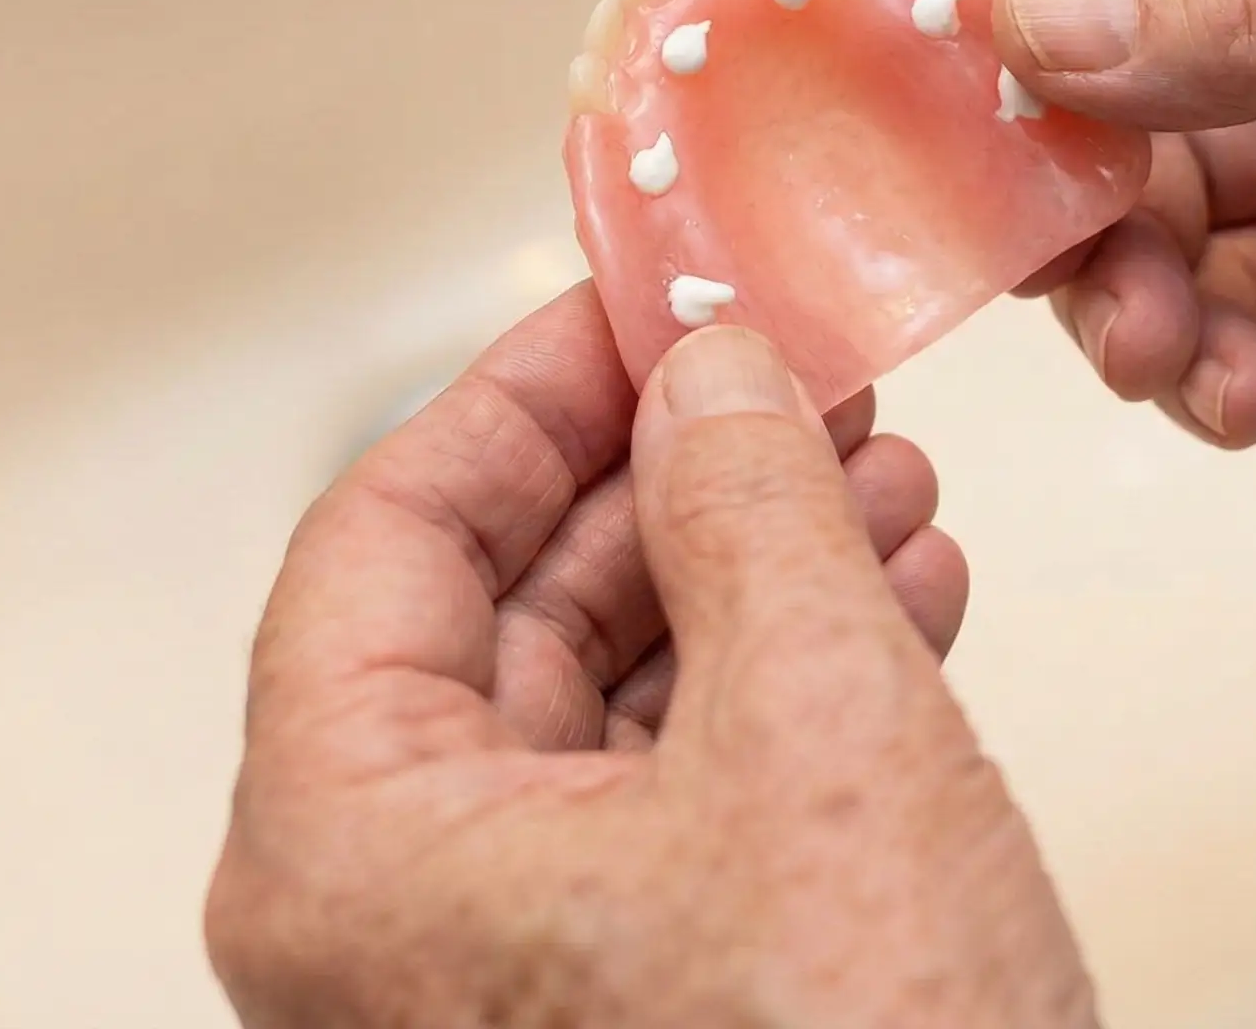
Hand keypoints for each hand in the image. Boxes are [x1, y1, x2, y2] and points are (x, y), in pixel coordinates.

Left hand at [206, 291, 1096, 1027]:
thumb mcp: (813, 722)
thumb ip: (746, 503)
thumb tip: (712, 367)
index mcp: (355, 856)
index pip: (385, 535)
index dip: (525, 389)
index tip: (635, 296)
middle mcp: (407, 920)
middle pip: (510, 607)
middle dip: (677, 471)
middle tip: (784, 370)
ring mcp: (528, 968)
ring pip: (620, 692)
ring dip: (758, 561)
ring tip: (876, 469)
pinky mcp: (651, 991)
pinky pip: (693, 783)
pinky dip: (796, 671)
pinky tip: (900, 591)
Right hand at [947, 0, 1255, 620]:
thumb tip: (1045, 21)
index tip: (941, 46)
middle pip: (1121, 28)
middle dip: (1071, 148)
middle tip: (1040, 241)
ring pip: (1158, 184)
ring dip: (1130, 276)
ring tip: (1165, 348)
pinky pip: (1227, 300)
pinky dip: (1204, 352)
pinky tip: (1238, 390)